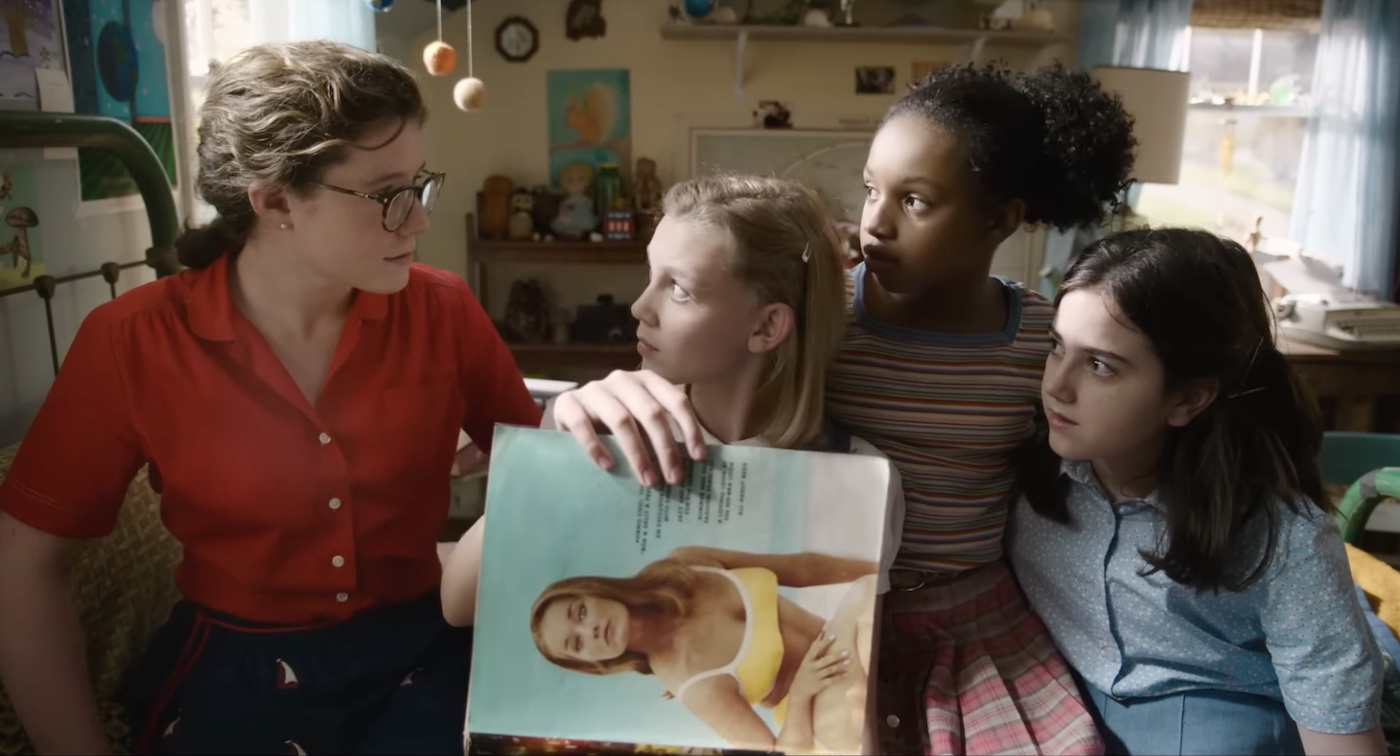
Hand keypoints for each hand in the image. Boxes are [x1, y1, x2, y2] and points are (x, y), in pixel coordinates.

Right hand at [551, 370, 706, 485]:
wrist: (569, 414)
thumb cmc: (612, 423)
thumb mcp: (639, 422)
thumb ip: (658, 434)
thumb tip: (689, 465)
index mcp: (646, 381)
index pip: (675, 401)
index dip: (690, 428)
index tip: (698, 458)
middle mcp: (622, 380)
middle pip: (651, 413)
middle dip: (666, 448)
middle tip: (674, 477)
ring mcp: (594, 389)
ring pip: (622, 420)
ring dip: (638, 454)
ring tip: (648, 480)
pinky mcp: (568, 403)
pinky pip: (584, 426)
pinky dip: (598, 448)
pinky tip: (609, 467)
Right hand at [788, 631, 849, 701]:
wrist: (799, 689)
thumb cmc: (806, 670)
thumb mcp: (808, 658)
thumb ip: (816, 645)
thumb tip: (823, 632)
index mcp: (808, 658)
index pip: (816, 648)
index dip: (825, 642)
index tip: (834, 635)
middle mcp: (812, 667)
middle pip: (825, 660)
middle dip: (836, 656)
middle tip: (848, 651)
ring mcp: (816, 676)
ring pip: (829, 670)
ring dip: (840, 665)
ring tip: (850, 661)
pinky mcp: (820, 685)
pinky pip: (831, 680)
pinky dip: (839, 677)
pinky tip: (847, 673)